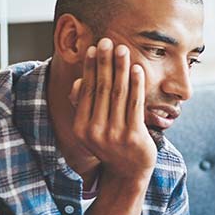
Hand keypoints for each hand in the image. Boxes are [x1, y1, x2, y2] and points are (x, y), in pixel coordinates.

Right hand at [70, 38, 156, 182]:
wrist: (128, 173)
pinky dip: (136, 84)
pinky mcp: (134, 136)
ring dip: (120, 68)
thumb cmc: (110, 145)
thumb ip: (84, 106)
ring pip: (118, 94)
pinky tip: (137, 69)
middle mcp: (95, 131)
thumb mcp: (92, 128)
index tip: (94, 48)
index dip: (90, 68)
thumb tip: (78, 82)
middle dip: (105, 62)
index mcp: (81, 128)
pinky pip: (135, 104)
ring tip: (123, 49)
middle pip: (101, 88)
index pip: (86, 91)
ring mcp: (115, 135)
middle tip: (108, 41)